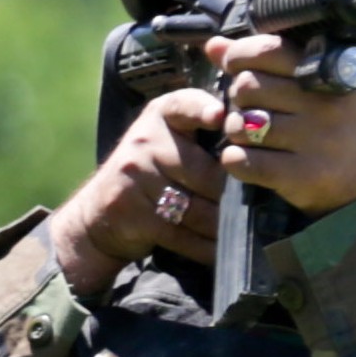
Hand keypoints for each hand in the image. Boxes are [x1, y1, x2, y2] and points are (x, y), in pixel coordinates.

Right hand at [59, 79, 237, 271]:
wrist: (97, 214)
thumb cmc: (149, 173)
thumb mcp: (166, 138)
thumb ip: (203, 132)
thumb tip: (259, 146)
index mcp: (160, 116)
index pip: (185, 105)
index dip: (203, 110)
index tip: (220, 116)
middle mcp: (144, 142)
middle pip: (204, 173)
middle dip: (231, 195)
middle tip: (255, 207)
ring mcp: (134, 178)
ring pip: (196, 209)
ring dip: (222, 225)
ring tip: (242, 232)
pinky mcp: (132, 213)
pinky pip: (180, 235)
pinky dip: (204, 248)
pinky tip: (220, 251)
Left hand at [206, 29, 355, 213]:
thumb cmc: (341, 128)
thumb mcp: (317, 88)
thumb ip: (265, 62)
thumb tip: (214, 45)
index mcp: (330, 75)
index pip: (268, 50)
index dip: (239, 56)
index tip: (236, 68)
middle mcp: (324, 104)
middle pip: (246, 87)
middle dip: (238, 100)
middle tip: (252, 110)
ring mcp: (315, 140)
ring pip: (239, 125)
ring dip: (236, 132)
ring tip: (254, 137)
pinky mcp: (302, 175)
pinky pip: (242, 160)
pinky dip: (235, 161)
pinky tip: (250, 160)